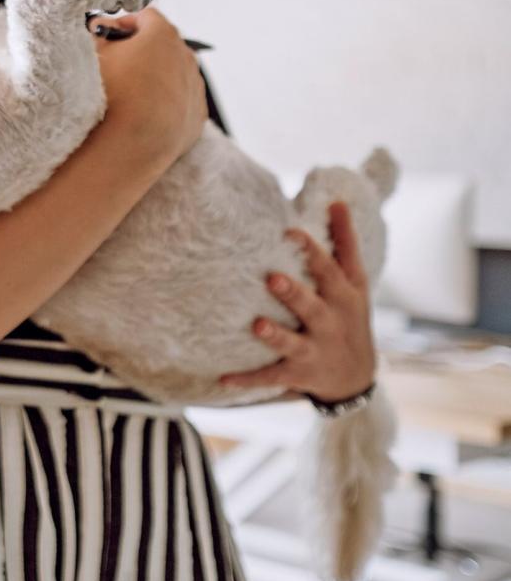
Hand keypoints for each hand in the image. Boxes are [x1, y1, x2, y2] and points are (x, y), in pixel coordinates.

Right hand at [97, 7, 206, 164]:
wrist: (126, 148)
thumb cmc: (108, 96)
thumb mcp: (92, 54)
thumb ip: (98, 32)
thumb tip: (101, 26)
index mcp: (163, 35)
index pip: (145, 17)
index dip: (123, 24)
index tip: (108, 37)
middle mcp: (186, 57)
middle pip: (163, 45)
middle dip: (142, 51)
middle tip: (116, 66)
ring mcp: (194, 89)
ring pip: (174, 74)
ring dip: (155, 78)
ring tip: (129, 96)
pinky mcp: (196, 118)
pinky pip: (180, 103)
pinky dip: (166, 105)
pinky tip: (144, 115)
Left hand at [220, 202, 376, 402]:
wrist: (357, 378)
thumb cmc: (349, 317)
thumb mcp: (356, 283)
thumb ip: (345, 243)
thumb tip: (336, 201)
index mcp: (343, 297)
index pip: (330, 270)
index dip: (312, 251)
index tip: (290, 232)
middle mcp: (331, 323)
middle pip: (313, 307)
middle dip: (294, 293)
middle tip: (271, 277)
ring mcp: (315, 351)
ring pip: (293, 344)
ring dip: (275, 336)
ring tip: (257, 325)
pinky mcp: (300, 375)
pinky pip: (271, 377)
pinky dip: (248, 379)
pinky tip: (223, 378)